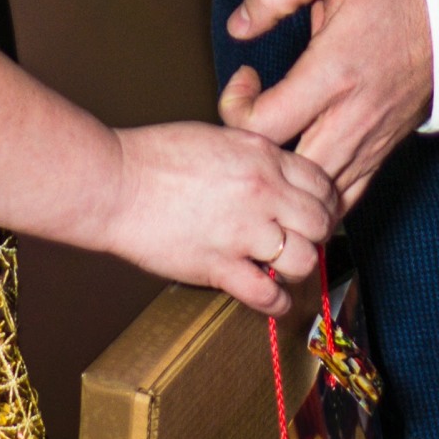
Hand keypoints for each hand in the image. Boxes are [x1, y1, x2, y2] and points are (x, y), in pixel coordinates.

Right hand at [102, 119, 338, 313]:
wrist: (115, 184)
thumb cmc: (154, 157)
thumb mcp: (218, 136)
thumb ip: (254, 154)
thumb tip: (274, 170)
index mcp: (262, 157)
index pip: (321, 183)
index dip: (323, 202)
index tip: (314, 212)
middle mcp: (261, 193)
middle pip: (320, 224)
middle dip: (316, 235)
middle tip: (302, 241)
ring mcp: (242, 232)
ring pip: (303, 261)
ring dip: (297, 268)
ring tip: (283, 268)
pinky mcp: (219, 266)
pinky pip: (267, 295)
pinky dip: (276, 302)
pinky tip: (272, 297)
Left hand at [219, 0, 432, 214]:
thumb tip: (238, 27)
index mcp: (334, 73)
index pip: (264, 126)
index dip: (234, 108)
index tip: (246, 78)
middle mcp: (352, 118)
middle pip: (286, 175)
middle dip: (255, 154)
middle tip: (253, 118)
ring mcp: (370, 141)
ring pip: (315, 195)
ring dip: (285, 180)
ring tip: (273, 142)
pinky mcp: (384, 151)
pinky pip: (347, 198)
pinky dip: (317, 196)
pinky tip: (301, 172)